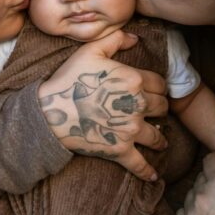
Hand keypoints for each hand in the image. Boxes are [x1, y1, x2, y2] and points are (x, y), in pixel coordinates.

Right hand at [38, 29, 167, 181]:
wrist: (51, 111)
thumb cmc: (70, 79)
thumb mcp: (91, 50)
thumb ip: (116, 39)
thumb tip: (136, 37)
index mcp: (134, 80)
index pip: (161, 84)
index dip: (159, 87)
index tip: (155, 91)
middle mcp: (137, 105)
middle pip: (162, 109)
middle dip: (160, 110)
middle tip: (156, 113)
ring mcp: (130, 130)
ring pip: (157, 136)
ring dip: (161, 139)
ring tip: (160, 141)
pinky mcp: (120, 151)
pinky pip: (140, 165)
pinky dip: (148, 172)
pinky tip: (154, 176)